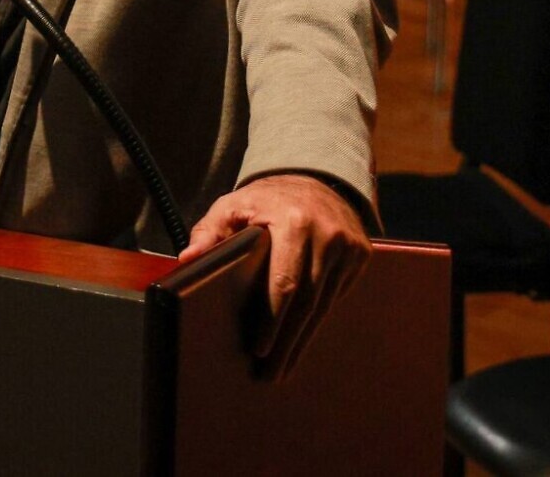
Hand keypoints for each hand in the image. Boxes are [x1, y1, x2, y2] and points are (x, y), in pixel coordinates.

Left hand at [179, 173, 371, 379]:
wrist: (314, 176)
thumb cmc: (266, 198)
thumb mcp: (233, 205)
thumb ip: (210, 231)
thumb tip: (189, 258)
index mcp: (294, 222)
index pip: (285, 283)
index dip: (273, 321)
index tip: (259, 349)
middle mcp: (327, 235)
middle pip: (307, 302)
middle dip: (287, 342)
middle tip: (271, 373)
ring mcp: (348, 246)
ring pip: (325, 304)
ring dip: (304, 338)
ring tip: (285, 365)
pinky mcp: (360, 255)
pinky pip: (337, 295)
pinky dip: (319, 318)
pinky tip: (302, 337)